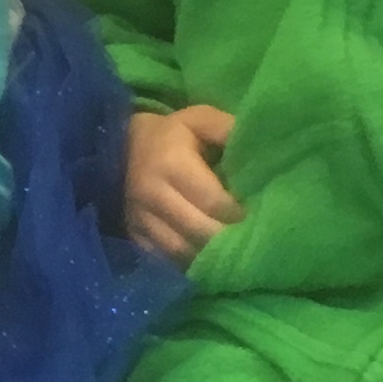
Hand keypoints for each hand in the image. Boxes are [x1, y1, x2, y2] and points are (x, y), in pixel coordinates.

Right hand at [125, 104, 240, 265]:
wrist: (122, 147)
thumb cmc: (171, 134)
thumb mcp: (199, 120)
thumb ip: (227, 130)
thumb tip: (260, 150)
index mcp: (171, 163)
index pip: (212, 201)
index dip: (238, 212)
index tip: (256, 213)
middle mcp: (152, 194)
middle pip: (199, 230)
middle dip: (228, 237)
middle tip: (250, 238)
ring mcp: (139, 218)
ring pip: (182, 250)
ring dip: (210, 254)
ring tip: (231, 251)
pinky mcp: (134, 234)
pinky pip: (165, 258)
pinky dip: (188, 261)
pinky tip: (206, 256)